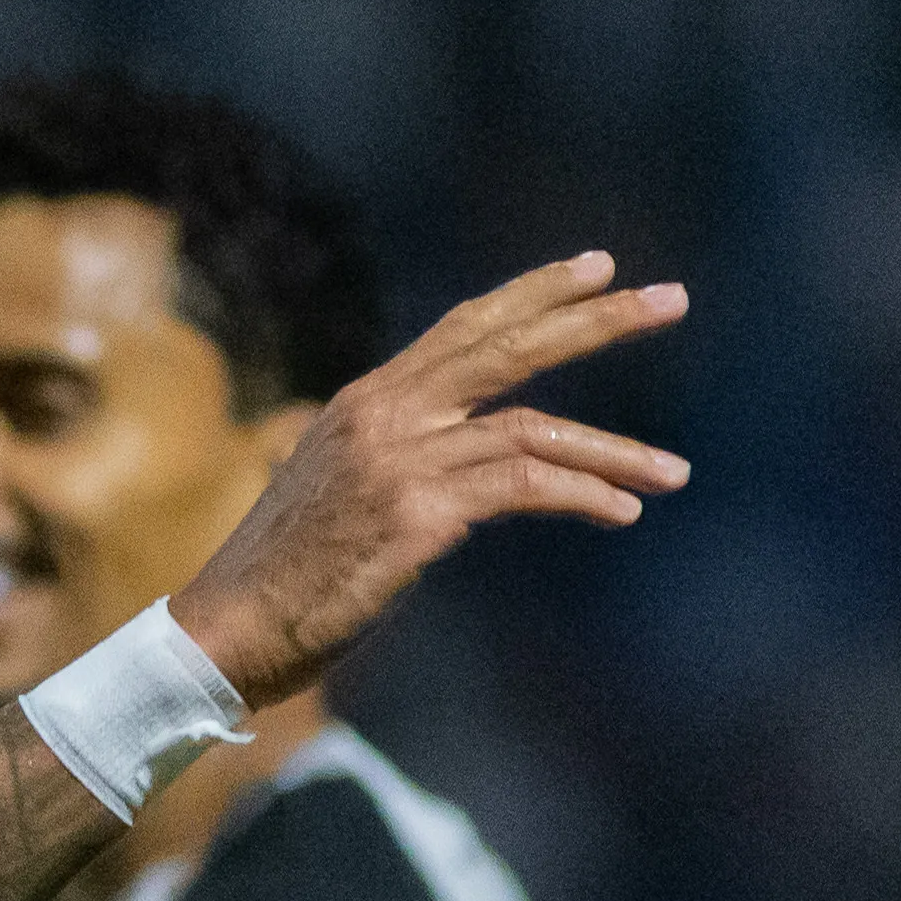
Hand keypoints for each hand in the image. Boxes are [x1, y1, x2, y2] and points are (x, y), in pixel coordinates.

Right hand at [165, 255, 687, 705]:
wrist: (226, 631)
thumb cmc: (284, 579)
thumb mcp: (337, 495)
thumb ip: (397, 463)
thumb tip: (465, 472)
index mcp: (364, 404)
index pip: (463, 329)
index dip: (534, 295)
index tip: (598, 269)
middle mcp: (382, 415)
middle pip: (505, 347)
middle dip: (596, 321)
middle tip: (671, 300)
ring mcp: (398, 460)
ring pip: (532, 429)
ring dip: (614, 451)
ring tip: (674, 472)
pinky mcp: (415, 513)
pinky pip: (523, 487)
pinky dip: (581, 495)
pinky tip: (622, 511)